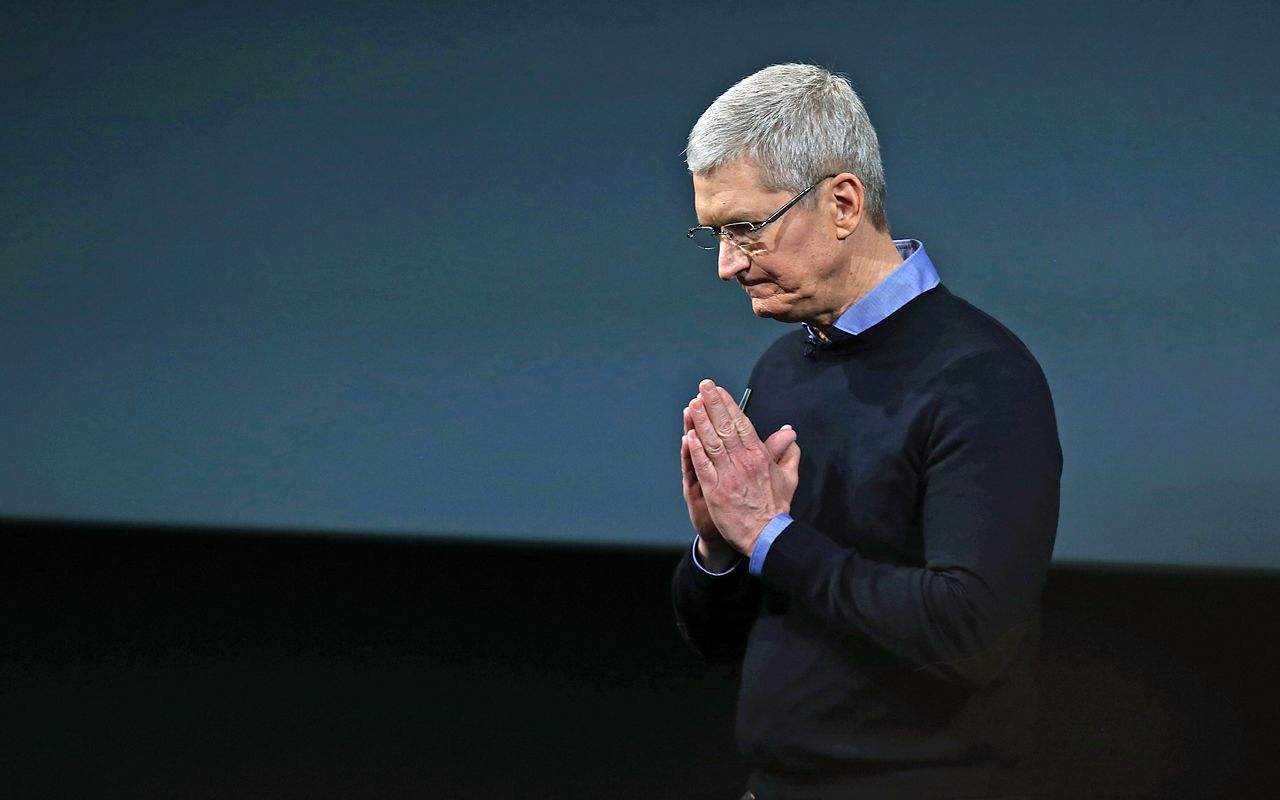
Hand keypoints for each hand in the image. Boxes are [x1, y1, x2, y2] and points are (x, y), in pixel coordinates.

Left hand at [682, 379, 800, 557]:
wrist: (766, 534)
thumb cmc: (776, 506)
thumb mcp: (788, 477)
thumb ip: (788, 452)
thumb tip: (789, 433)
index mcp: (759, 456)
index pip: (742, 424)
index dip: (729, 406)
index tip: (719, 391)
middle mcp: (744, 462)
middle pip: (725, 427)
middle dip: (713, 405)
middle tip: (703, 386)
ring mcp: (728, 476)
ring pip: (712, 443)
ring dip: (702, 422)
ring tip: (693, 404)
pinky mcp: (716, 491)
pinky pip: (704, 466)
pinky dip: (696, 451)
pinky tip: (689, 436)